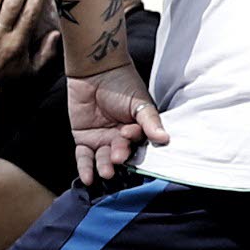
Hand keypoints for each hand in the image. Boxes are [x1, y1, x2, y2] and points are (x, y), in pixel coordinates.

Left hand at [66, 62, 168, 188]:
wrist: (95, 70)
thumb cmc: (122, 83)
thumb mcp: (140, 103)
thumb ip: (150, 121)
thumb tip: (165, 138)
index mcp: (138, 130)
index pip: (138, 144)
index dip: (133, 141)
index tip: (129, 134)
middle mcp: (121, 138)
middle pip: (122, 154)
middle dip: (120, 157)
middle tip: (117, 157)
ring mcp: (102, 139)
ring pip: (104, 159)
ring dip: (105, 167)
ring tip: (106, 172)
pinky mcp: (84, 139)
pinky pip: (84, 157)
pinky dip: (86, 168)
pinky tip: (88, 179)